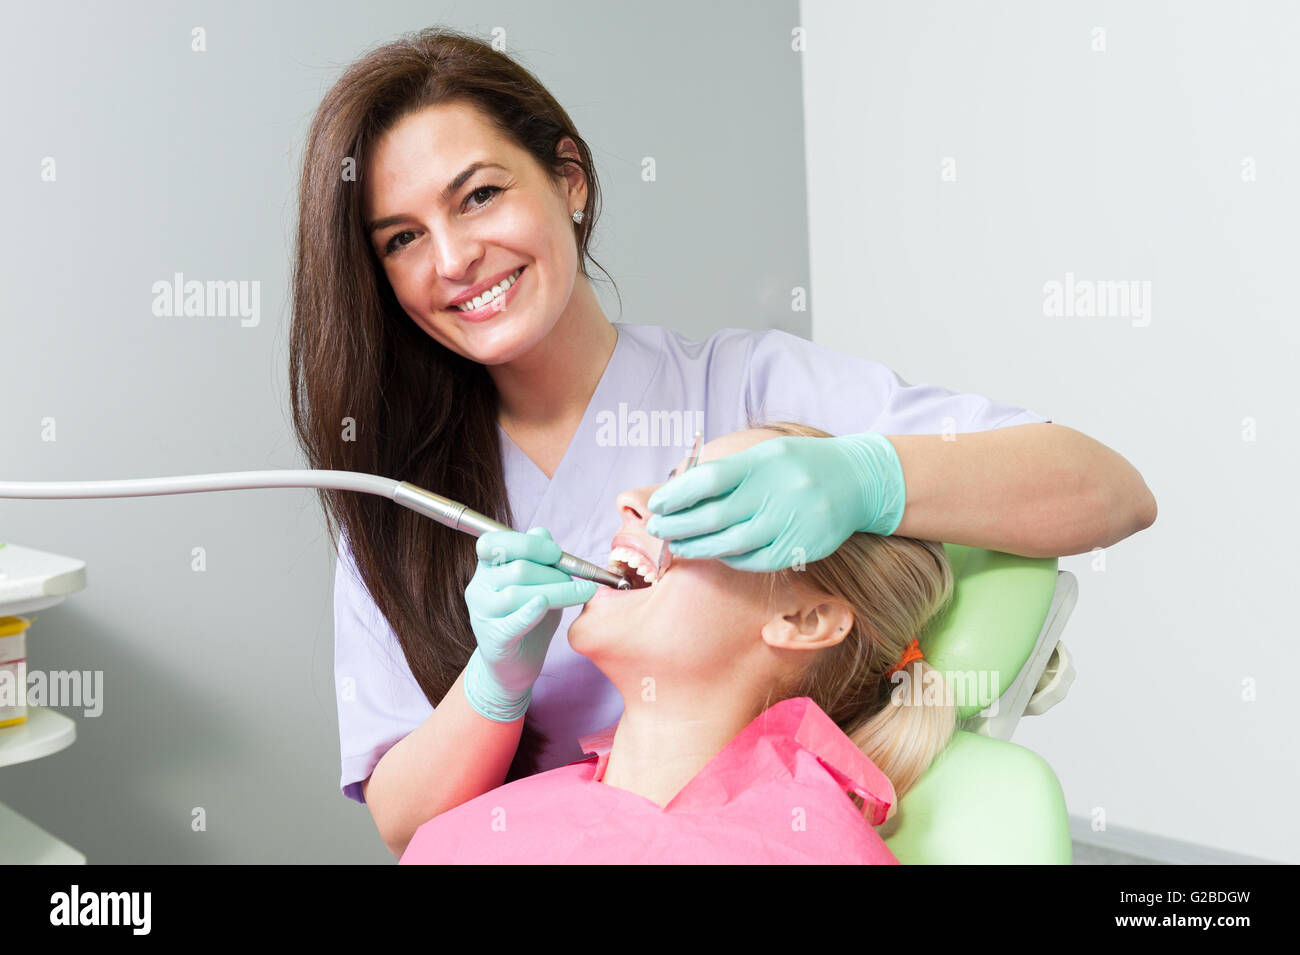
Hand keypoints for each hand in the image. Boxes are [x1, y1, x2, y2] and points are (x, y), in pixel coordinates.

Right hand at [462, 527, 596, 721]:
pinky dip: (530, 612)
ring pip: (518, 594)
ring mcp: (481, 614)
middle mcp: (478, 587)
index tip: (556, 553)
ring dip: (555, 592)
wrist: (516, 666)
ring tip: (578, 595)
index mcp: (487, 568)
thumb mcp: (538, 584)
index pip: (494, 542)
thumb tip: (541, 532)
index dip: (527, 543)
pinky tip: (544, 606)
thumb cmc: (530, 619)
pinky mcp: (492, 640)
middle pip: (518, 569)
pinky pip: (512, 622)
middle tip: (576, 583)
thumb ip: (539, 559)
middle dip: (554, 573)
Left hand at [645, 431, 905, 571]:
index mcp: (764, 462)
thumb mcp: (766, 454)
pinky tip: (716, 553)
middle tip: (657, 528)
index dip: (677, 494)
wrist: (857, 480)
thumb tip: (680, 494)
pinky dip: (731, 559)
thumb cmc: (799, 465)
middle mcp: (777, 491)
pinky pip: (756, 560)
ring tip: (679, 545)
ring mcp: (791, 521)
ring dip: (698, 547)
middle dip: (678, 525)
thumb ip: (728, 473)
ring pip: (732, 543)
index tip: (657, 504)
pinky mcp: (802, 547)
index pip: (709, 479)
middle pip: (715, 516)